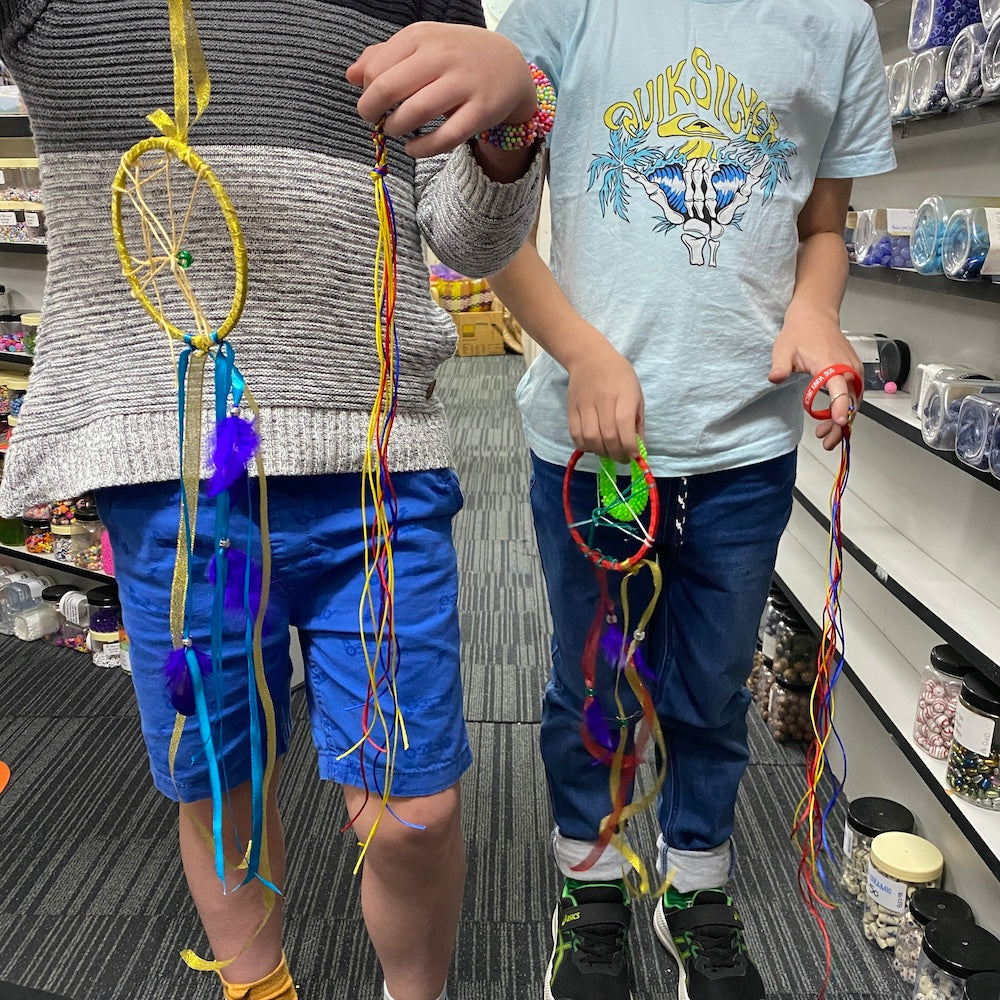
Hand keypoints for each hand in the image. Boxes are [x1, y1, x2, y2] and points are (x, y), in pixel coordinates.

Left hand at [347, 22, 537, 158]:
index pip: (376, 68)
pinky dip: (421, 149)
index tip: (373, 100)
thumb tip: (351, 76)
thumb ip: (383, 57)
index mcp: (421, 37)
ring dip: (395, 128)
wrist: (507, 65)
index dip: (366, 91)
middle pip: (389, 88)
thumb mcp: (420, 46)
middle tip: (374, 120)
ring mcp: (463, 85)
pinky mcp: (480, 112)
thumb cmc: (454, 56)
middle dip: (371, 110)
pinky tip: (412, 148)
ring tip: (394, 130)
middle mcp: (442, 57)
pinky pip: (445, 138)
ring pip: (415, 113)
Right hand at [566, 333, 644, 463]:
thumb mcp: (636, 394)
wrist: (589, 357)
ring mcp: (584, 406)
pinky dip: (585, 446)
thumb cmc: (619, 375)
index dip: (629, 447)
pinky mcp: (571, 410)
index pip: (624, 427)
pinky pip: (575, 435)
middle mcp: (603, 401)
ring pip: (590, 439)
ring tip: (608, 452)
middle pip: (608, 437)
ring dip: (601, 452)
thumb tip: (639, 450)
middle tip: (622, 457)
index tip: (634, 456)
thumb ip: (638, 422)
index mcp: (623, 396)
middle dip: (617, 454)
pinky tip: (594, 445)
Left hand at [768, 301, 860, 450]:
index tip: (838, 422)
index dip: (841, 407)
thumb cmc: (800, 332)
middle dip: (839, 425)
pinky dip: (844, 409)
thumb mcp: (783, 349)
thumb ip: (781, 366)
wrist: (815, 316)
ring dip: (841, 420)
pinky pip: (853, 395)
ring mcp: (853, 370)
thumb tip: (775, 378)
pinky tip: (830, 418)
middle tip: (825, 441)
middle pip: (850, 402)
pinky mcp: (853, 371)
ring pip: (854, 402)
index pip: (841, 389)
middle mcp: (847, 368)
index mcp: (831, 365)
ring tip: (824, 434)